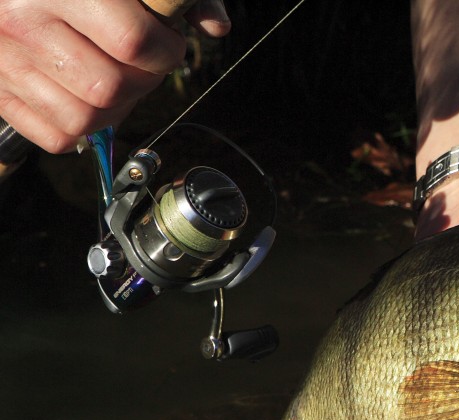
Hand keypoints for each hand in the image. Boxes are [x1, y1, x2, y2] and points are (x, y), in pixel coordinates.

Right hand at [0, 0, 229, 152]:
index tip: (169, 42)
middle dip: (144, 81)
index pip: (133, 42)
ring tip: (119, 81)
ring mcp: (4, 60)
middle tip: (146, 64)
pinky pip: (54, 136)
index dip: (167, 50)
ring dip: (117, 109)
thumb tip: (215, 26)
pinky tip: (89, 99)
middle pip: (110, 88)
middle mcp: (22, 23)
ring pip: (84, 119)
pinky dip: (81, 129)